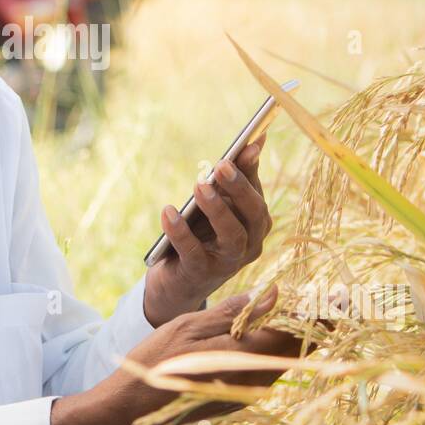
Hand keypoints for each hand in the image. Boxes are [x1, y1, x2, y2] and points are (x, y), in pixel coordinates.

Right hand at [50, 286, 306, 424]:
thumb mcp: (192, 326)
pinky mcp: (239, 396)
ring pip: (286, 361)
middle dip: (313, 324)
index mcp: (246, 358)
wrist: (134, 408)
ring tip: (299, 307)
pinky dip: (277, 348)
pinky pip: (270, 369)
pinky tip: (268, 330)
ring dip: (296, 335)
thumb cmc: (157, 361)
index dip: (320, 316)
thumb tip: (273, 294)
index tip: (335, 297)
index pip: (297, 335)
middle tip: (325, 299)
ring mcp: (249, 393)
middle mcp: (255, 381)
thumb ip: (235, 313)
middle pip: (298, 350)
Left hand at [143, 132, 271, 325]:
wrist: (179, 280)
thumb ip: (232, 178)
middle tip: (221, 165)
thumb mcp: (217, 205)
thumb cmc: (202, 234)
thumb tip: (252, 143)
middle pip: (254, 215)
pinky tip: (168, 212)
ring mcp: (228, 262)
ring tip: (199, 186)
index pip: (257, 193)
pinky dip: (180, 232)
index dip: (252, 170)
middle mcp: (250, 244)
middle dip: (238, 188)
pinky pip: (193, 252)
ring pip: (232, 235)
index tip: (248, 146)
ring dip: (217, 209)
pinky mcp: (201, 273)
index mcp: (256, 224)